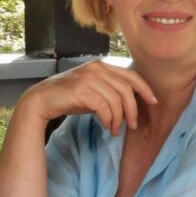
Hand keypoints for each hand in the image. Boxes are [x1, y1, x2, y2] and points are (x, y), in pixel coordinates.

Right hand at [19, 60, 157, 135]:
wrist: (41, 100)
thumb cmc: (69, 97)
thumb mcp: (93, 91)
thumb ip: (110, 92)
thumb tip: (130, 105)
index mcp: (101, 66)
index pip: (130, 75)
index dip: (144, 89)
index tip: (153, 102)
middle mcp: (96, 68)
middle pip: (126, 89)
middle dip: (133, 110)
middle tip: (132, 126)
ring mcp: (88, 78)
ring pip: (116, 100)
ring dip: (118, 119)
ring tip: (114, 130)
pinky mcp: (81, 90)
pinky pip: (104, 107)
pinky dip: (108, 119)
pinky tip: (105, 126)